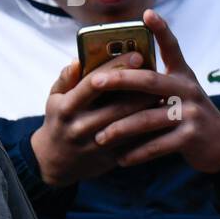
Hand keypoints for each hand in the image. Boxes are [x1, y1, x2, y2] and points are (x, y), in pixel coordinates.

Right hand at [31, 54, 160, 187]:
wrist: (56, 162)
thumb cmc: (59, 121)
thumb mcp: (54, 98)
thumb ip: (66, 78)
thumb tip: (79, 59)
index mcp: (67, 107)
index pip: (94, 84)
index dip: (116, 69)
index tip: (138, 55)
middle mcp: (81, 127)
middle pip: (117, 105)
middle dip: (141, 90)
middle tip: (160, 74)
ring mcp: (97, 145)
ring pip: (130, 125)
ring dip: (149, 109)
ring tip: (165, 93)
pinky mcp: (110, 158)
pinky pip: (135, 143)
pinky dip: (151, 129)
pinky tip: (163, 116)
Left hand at [78, 10, 219, 171]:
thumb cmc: (190, 113)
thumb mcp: (181, 90)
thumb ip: (156, 80)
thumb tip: (117, 70)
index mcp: (182, 75)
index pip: (172, 47)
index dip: (161, 29)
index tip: (147, 13)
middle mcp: (187, 90)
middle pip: (149, 81)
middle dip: (120, 80)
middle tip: (95, 83)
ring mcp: (191, 113)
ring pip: (148, 119)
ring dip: (121, 129)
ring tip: (100, 138)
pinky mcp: (191, 137)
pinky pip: (158, 145)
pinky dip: (137, 153)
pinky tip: (121, 159)